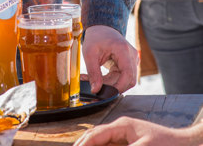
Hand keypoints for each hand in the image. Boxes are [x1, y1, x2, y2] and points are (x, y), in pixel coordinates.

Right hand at [74, 116, 202, 145]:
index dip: (84, 143)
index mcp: (122, 125)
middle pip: (96, 136)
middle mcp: (121, 129)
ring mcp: (125, 136)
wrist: (185, 144)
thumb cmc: (167, 143)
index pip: (97, 133)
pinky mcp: (130, 143)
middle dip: (84, 144)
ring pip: (102, 142)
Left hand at [82, 25, 137, 93]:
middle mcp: (132, 55)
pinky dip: (112, 80)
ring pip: (126, 80)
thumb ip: (93, 73)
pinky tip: (100, 78)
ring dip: (112, 84)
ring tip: (96, 81)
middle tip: (96, 87)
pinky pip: (123, 77)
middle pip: (129, 80)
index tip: (107, 93)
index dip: (119, 87)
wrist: (101, 28)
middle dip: (113, 87)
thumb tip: (95, 90)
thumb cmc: (95, 37)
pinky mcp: (129, 63)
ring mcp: (132, 59)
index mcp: (123, 50)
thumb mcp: (89, 54)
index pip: (128, 74)